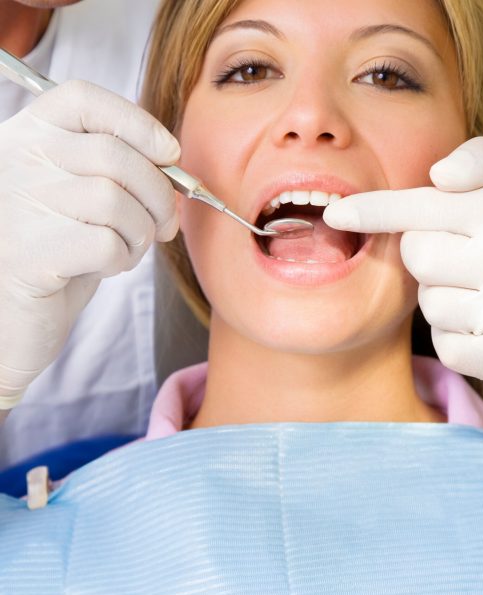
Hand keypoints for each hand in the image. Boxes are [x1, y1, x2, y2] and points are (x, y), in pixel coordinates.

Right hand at [0, 80, 180, 409]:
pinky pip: (108, 243)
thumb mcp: (81, 197)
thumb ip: (115, 170)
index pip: (82, 99)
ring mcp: (19, 204)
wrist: (13, 315)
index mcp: (26, 135)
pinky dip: (123, 259)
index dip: (138, 122)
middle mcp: (15, 160)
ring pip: (116, 201)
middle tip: (164, 224)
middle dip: (159, 194)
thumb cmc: (56, 252)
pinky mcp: (31, 252)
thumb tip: (173, 165)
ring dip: (140, 232)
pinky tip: (107, 266)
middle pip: (114, 155)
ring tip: (127, 249)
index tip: (169, 154)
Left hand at [323, 137, 482, 381]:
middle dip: (426, 253)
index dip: (375, 211)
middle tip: (461, 254)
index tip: (336, 214)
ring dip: (442, 297)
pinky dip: (456, 336)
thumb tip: (439, 175)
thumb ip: (479, 159)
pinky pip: (447, 348)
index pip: (425, 207)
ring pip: (430, 306)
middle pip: (417, 256)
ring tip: (482, 289)